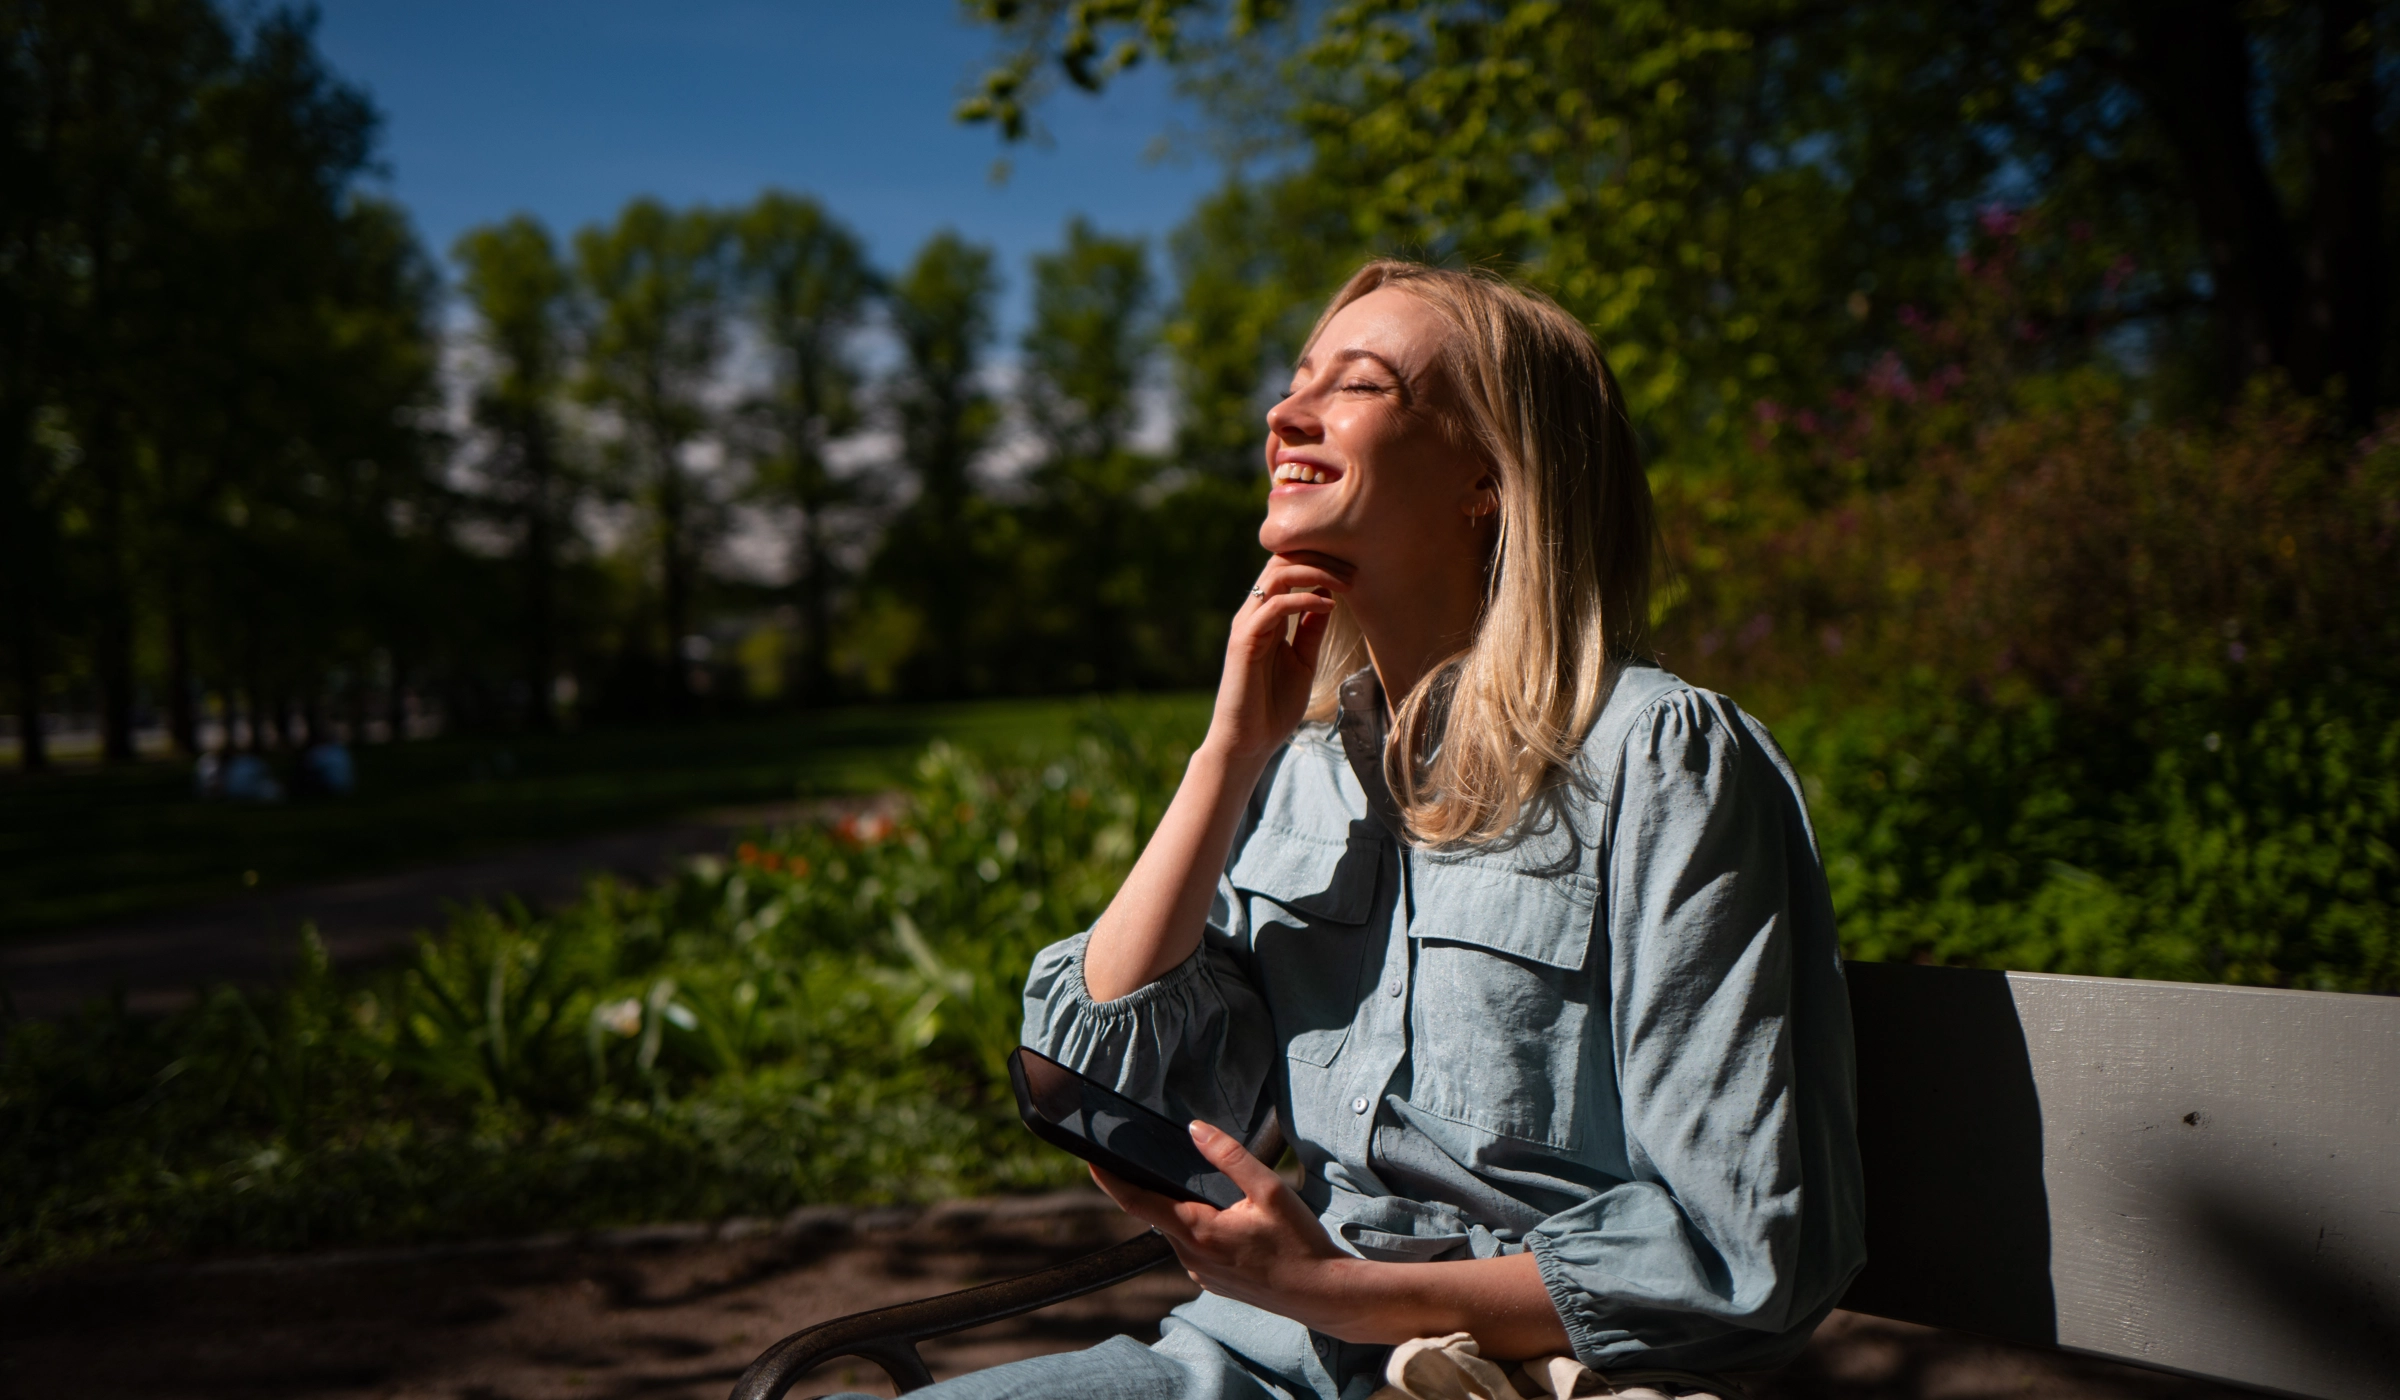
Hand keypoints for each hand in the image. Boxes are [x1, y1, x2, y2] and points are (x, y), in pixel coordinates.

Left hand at [1089, 1120, 1372, 1337]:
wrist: (1322, 1294)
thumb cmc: (1299, 1243)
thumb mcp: (1270, 1190)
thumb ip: (1230, 1157)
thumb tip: (1194, 1130)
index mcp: (1198, 1231)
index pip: (1138, 1201)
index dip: (1110, 1180)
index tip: (1090, 1159)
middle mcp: (1191, 1256)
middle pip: (1160, 1213)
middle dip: (1158, 1188)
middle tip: (1162, 1159)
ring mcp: (1201, 1274)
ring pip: (1179, 1231)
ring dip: (1185, 1210)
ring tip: (1213, 1193)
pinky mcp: (1214, 1283)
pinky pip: (1195, 1249)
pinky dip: (1200, 1230)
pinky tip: (1230, 1221)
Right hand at [1203, 553, 1353, 767]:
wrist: (1248, 742)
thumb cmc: (1272, 707)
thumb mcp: (1303, 662)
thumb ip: (1311, 631)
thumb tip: (1328, 598)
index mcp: (1267, 616)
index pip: (1287, 569)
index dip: (1320, 561)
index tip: (1353, 570)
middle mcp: (1253, 614)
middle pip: (1281, 561)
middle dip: (1320, 558)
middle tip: (1353, 569)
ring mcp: (1247, 625)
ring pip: (1276, 575)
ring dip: (1315, 572)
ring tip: (1346, 582)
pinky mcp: (1244, 641)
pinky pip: (1273, 606)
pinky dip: (1303, 599)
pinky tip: (1329, 605)